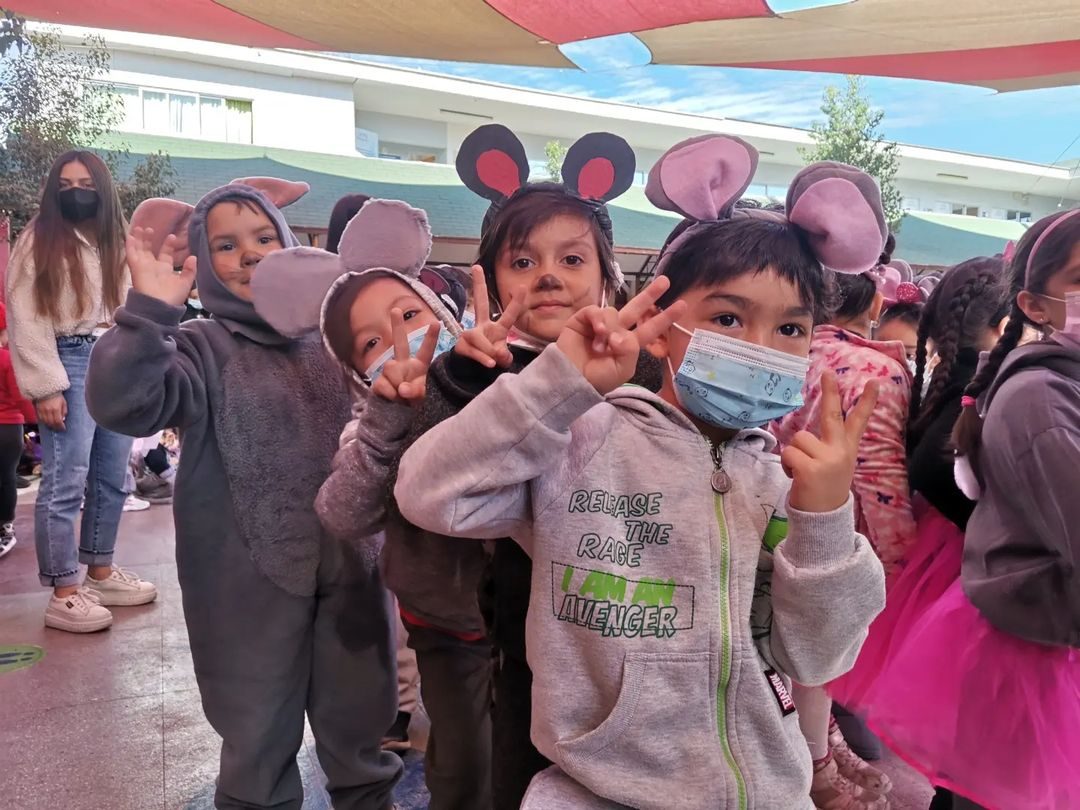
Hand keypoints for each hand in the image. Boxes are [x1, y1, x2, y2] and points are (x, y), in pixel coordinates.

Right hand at [36, 394, 66, 430]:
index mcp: (56, 409)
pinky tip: (47, 422)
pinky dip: (44, 421)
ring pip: (45, 421)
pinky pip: (40, 418)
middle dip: (55, 427)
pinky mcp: (38, 409)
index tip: (63, 428)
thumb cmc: (57, 395)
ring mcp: (42, 410)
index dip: (60, 426)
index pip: (58, 421)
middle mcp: (48, 411)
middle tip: (58, 428)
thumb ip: (64, 411)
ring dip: (49, 425)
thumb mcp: (64, 403)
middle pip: (51, 423)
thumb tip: (63, 419)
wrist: (47, 388)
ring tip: (53, 426)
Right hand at [126, 226, 195, 306]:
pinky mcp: (136, 268)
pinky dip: (130, 245)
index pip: (165, 254)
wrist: (159, 305)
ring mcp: (143, 267)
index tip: (172, 236)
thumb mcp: (186, 282)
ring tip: (140, 227)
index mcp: (164, 270)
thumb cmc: (173, 297)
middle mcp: (153, 267)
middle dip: (149, 239)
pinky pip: (131, 254)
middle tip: (150, 228)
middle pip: (149, 250)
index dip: (168, 245)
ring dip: (139, 239)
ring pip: (139, 250)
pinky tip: (131, 236)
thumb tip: (193, 257)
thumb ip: (190, 270)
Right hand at [370, 309, 439, 404]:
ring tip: (402, 396)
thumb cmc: (416, 404)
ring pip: (390, 368)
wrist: (398, 417)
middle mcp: (404, 364)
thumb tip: (401, 389)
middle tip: (395, 309)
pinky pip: (382, 383)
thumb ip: (416, 392)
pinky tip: (392, 399)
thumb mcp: (424, 398)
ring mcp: (390, 371)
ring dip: (396, 384)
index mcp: (420, 366)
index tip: (436, 322)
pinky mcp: (378, 381)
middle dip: (397, 326)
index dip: (430, 337)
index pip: (426, 350)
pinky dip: (388, 393)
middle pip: (400, 343)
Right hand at [453, 266, 524, 368]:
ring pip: (478, 336)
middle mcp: (483, 326)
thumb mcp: (502, 360)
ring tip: (493, 362)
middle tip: (476, 266)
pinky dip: (483, 357)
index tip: (521, 286)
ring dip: (487, 350)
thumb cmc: (490, 360)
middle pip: (481, 303)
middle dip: (478, 285)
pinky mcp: (461, 344)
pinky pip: (474, 349)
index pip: (509, 315)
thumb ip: (504, 356)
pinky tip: (490, 363)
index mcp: (498, 329)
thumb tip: (499, 354)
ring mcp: (471, 334)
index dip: (516, 302)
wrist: (470, 372)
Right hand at [556, 275, 685, 394]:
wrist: (570, 379)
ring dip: (610, 328)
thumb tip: (621, 332)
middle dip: (650, 294)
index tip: (682, 305)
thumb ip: (630, 349)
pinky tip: (597, 332)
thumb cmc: (597, 379)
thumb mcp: (622, 369)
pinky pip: (595, 310)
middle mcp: (616, 331)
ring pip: (613, 312)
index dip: (664, 317)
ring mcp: (599, 324)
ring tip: (600, 346)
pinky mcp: (582, 319)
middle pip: (636, 308)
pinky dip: (598, 319)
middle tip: (665, 281)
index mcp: (628, 345)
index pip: (650, 328)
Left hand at [781, 372, 878, 512]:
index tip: (874, 382)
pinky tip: (795, 476)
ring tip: (801, 469)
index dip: (867, 402)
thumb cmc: (824, 489)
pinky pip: (789, 453)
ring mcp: (827, 459)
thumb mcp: (834, 466)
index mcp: (847, 449)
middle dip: (830, 392)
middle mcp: (840, 451)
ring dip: (794, 453)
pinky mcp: (810, 468)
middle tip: (827, 373)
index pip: (858, 421)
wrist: (823, 519)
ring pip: (799, 438)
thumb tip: (806, 436)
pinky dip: (786, 464)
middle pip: (832, 415)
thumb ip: (828, 447)